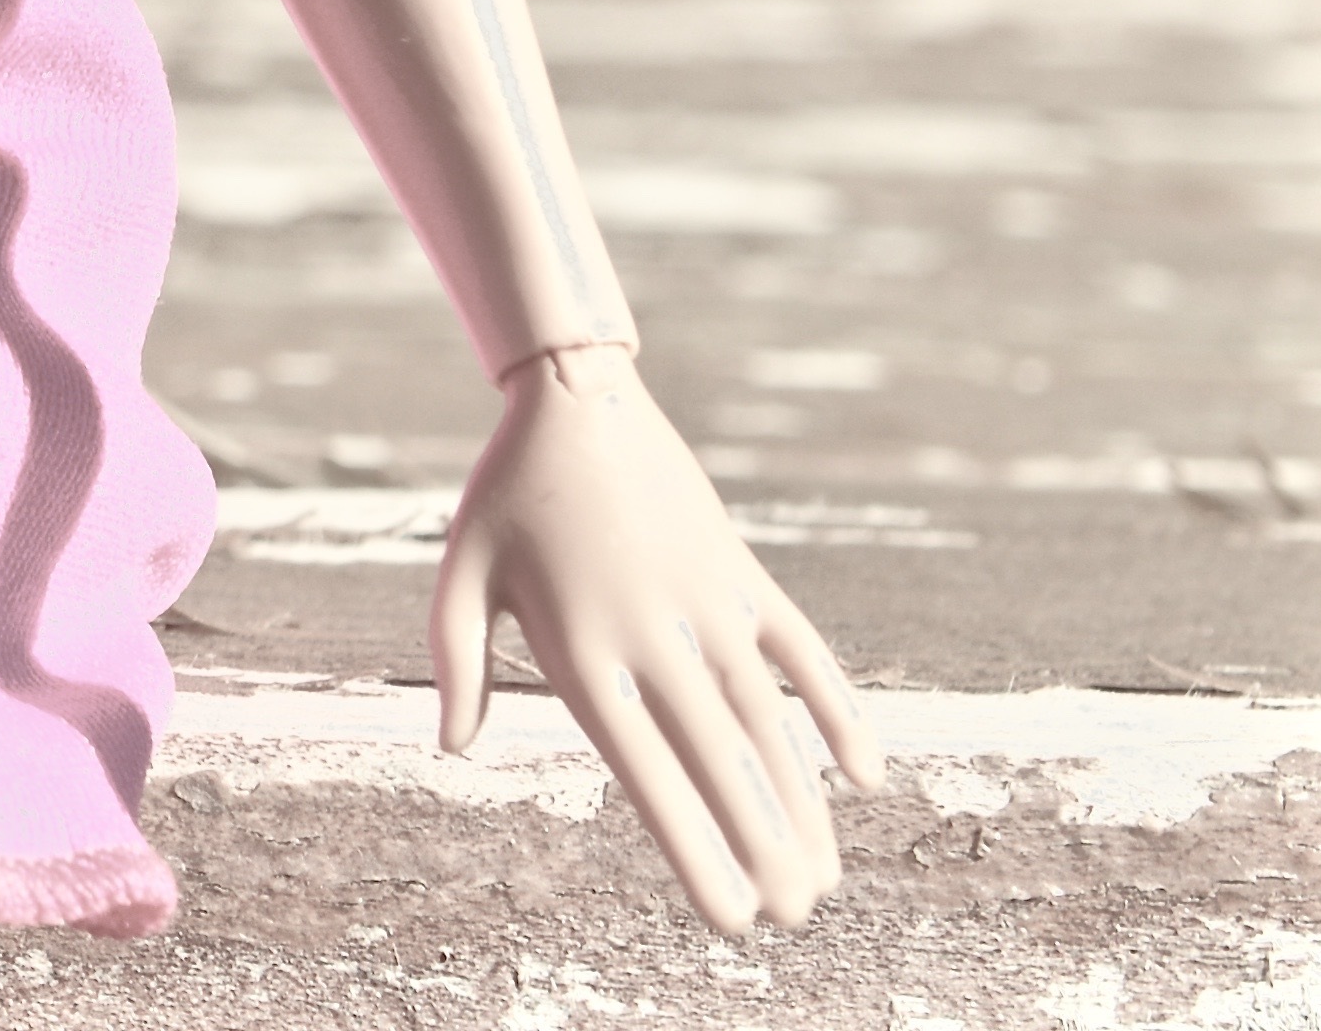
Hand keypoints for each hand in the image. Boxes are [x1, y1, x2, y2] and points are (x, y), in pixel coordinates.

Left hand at [434, 341, 881, 928]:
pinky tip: (865, 775)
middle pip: (721, 765)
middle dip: (763, 850)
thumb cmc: (506, 495)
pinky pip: (804, 654)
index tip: (728, 917)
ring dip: (803, 804)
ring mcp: (710, 608)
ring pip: (770, 724)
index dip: (694, 850)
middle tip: (794, 922)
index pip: (649, 776)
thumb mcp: (459, 575)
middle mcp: (656, 639)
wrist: (574, 398)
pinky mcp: (745, 576)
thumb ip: (458, 663)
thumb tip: (455, 746)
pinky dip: (838, 710)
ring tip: (824, 881)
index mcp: (585, 652)